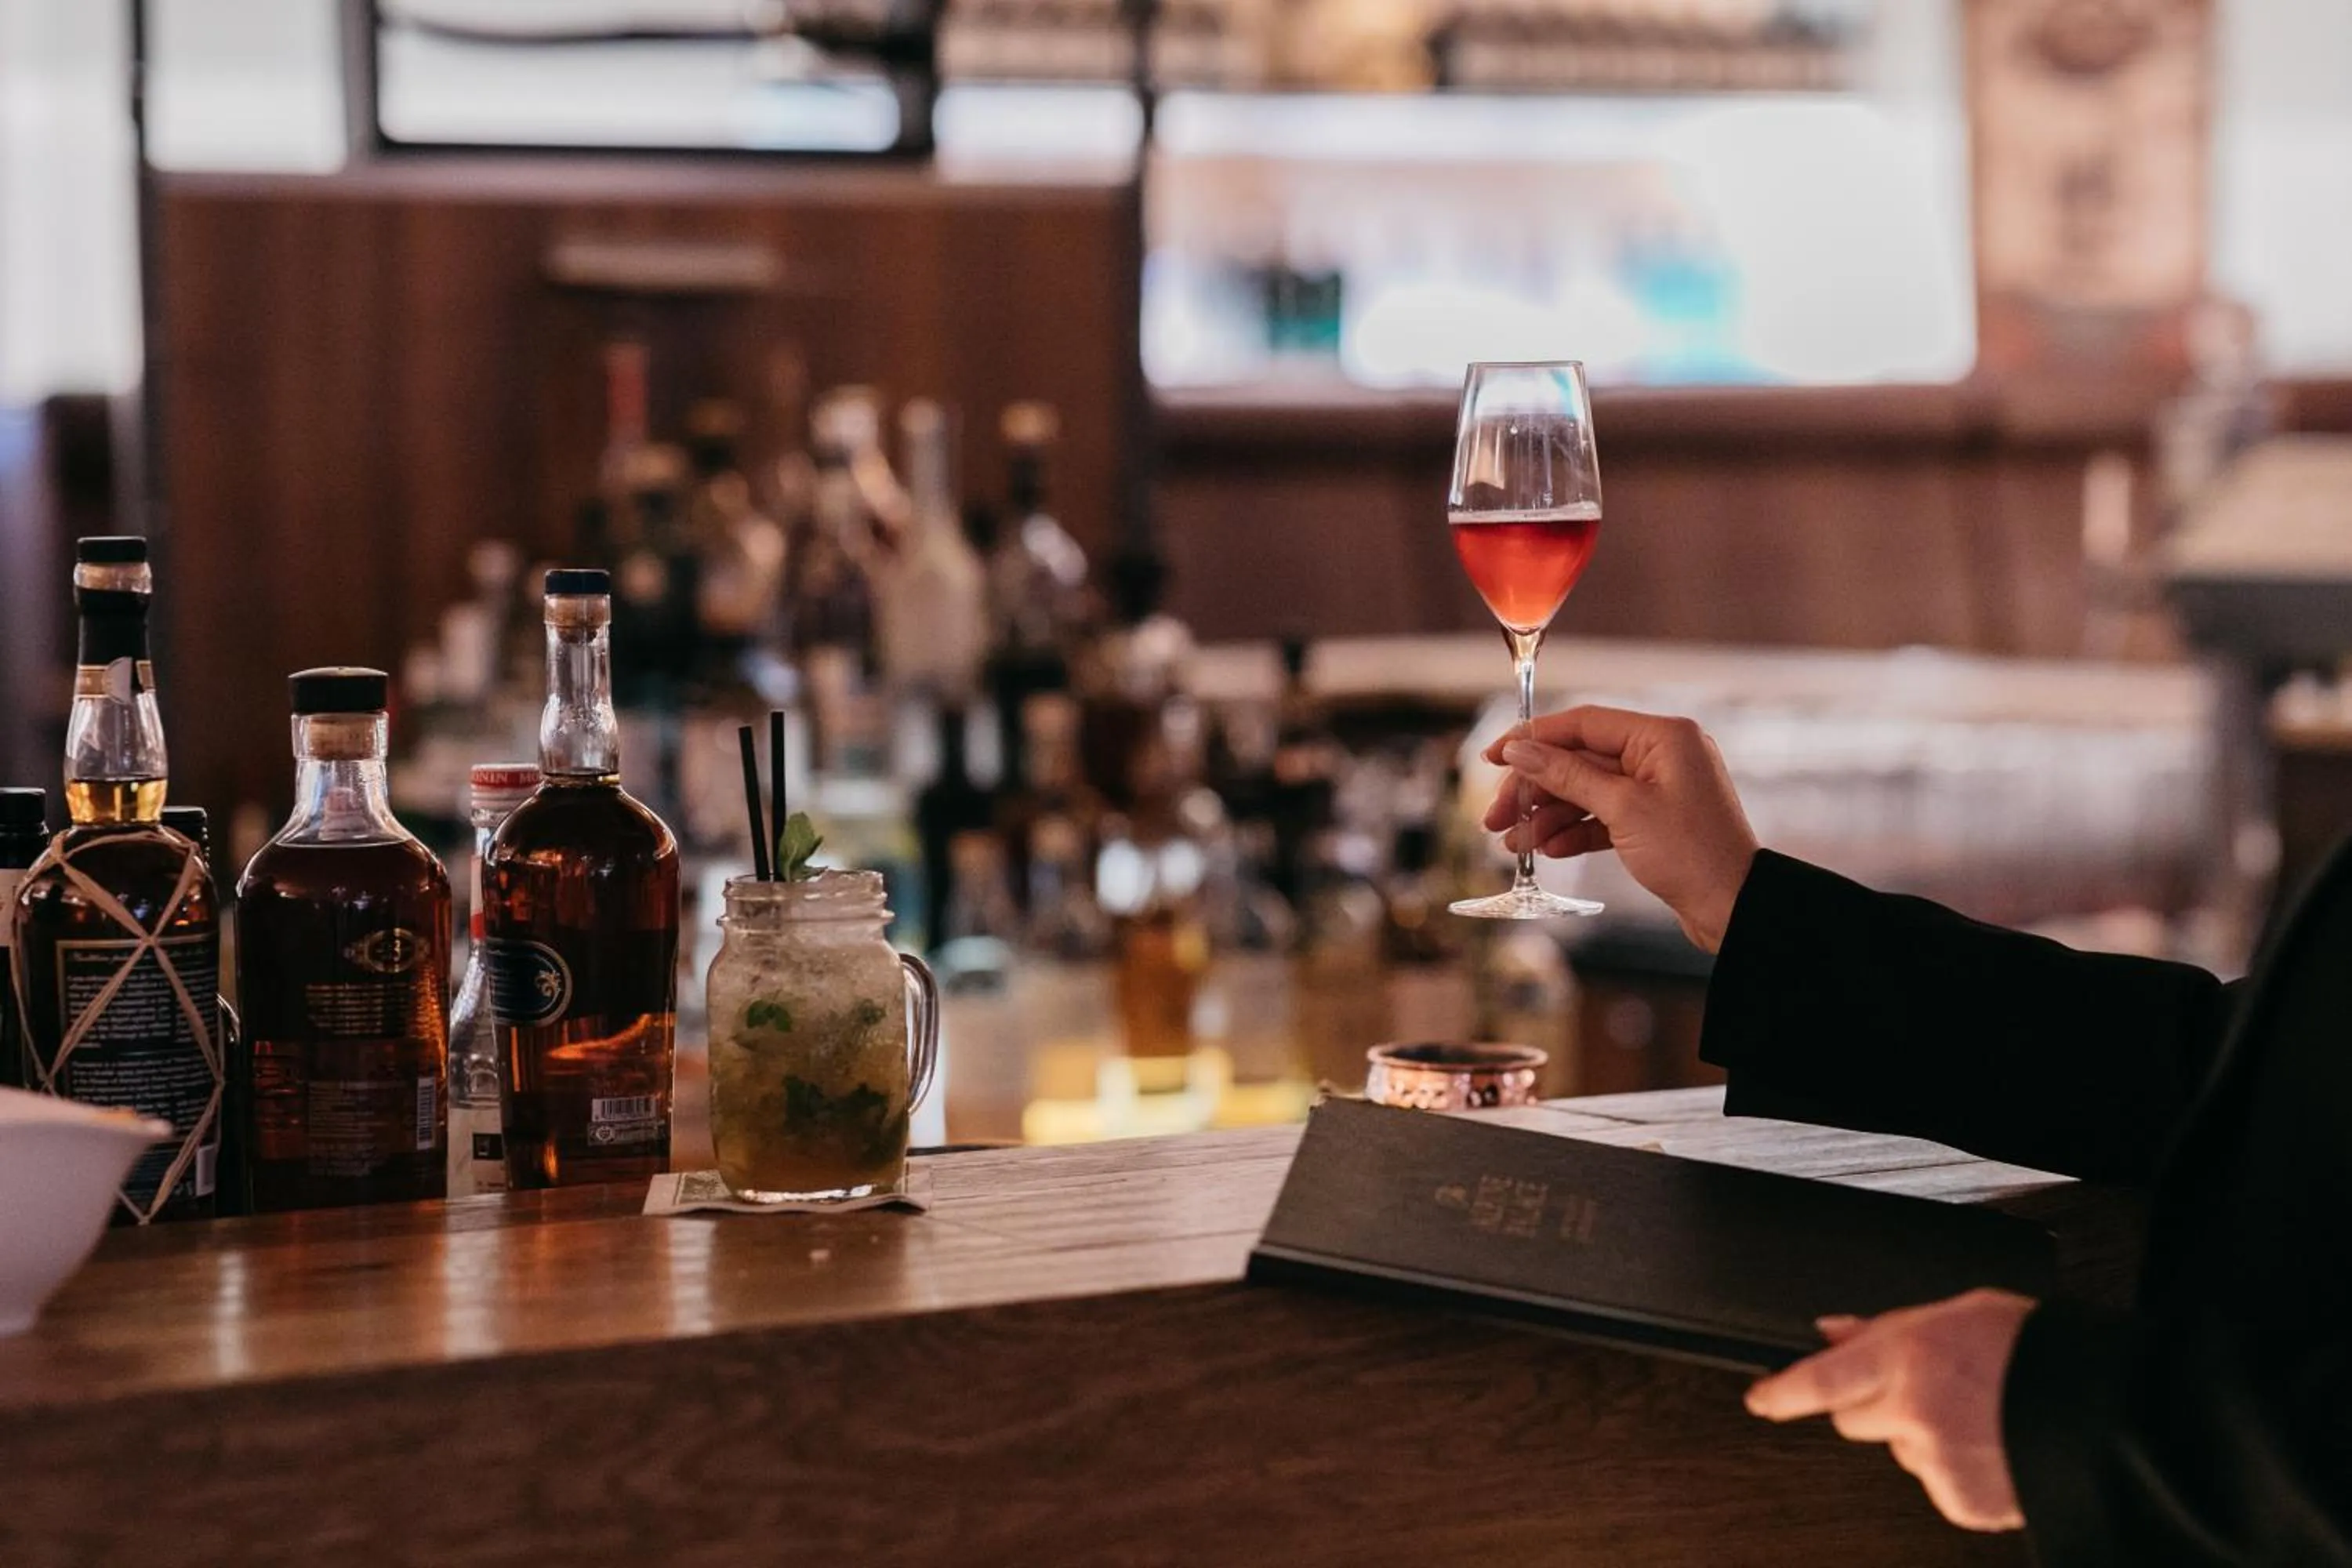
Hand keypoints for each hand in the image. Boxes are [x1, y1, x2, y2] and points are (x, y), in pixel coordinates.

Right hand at [1480, 706, 1759, 951]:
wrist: (1735, 909)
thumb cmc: (1693, 854)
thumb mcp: (1622, 809)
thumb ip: (1567, 775)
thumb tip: (1521, 751)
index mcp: (1662, 736)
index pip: (1582, 724)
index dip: (1533, 739)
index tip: (1492, 757)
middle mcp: (1661, 755)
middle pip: (1579, 760)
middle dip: (1534, 789)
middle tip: (1495, 816)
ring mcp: (1658, 789)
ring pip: (1587, 791)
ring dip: (1548, 816)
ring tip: (1515, 844)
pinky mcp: (1655, 821)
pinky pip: (1604, 816)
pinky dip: (1575, 832)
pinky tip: (1550, 850)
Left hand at [1745, 1289, 2034, 1532]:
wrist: (2105, 1410)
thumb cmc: (2035, 1349)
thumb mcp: (1955, 1312)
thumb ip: (1885, 1327)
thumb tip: (1832, 1333)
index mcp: (1904, 1357)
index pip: (1817, 1380)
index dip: (1780, 1391)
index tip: (1760, 1397)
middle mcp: (1911, 1413)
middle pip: (1853, 1419)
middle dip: (1872, 1404)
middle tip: (1923, 1389)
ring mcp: (1935, 1463)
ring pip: (1902, 1451)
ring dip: (1923, 1436)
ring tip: (1980, 1414)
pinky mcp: (1961, 1503)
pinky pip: (1940, 1484)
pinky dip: (1958, 1469)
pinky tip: (1993, 1445)